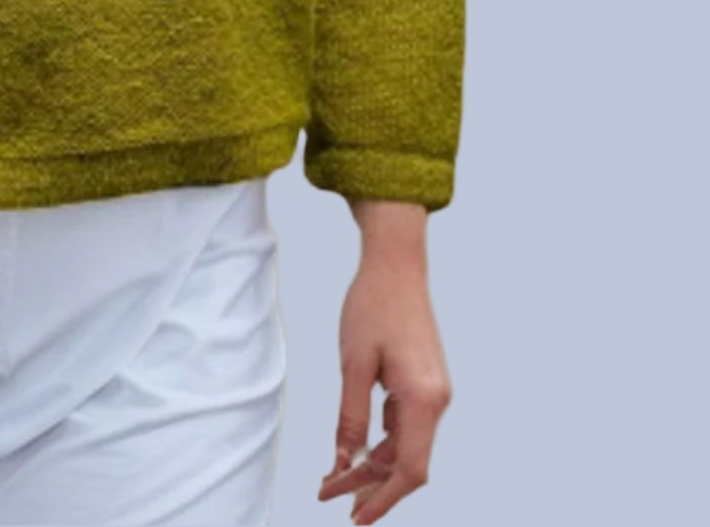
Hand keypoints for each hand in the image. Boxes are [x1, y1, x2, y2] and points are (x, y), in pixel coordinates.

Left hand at [317, 200, 452, 523]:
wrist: (397, 265)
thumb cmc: (372, 306)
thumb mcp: (353, 363)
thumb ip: (350, 415)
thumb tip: (344, 462)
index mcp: (423, 400)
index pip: (410, 470)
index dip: (383, 500)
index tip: (356, 519)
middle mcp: (436, 402)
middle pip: (406, 463)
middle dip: (369, 486)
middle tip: (330, 497)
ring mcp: (433, 393)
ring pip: (404, 446)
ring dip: (371, 465)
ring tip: (332, 478)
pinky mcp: (425, 383)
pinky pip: (404, 425)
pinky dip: (379, 442)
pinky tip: (353, 448)